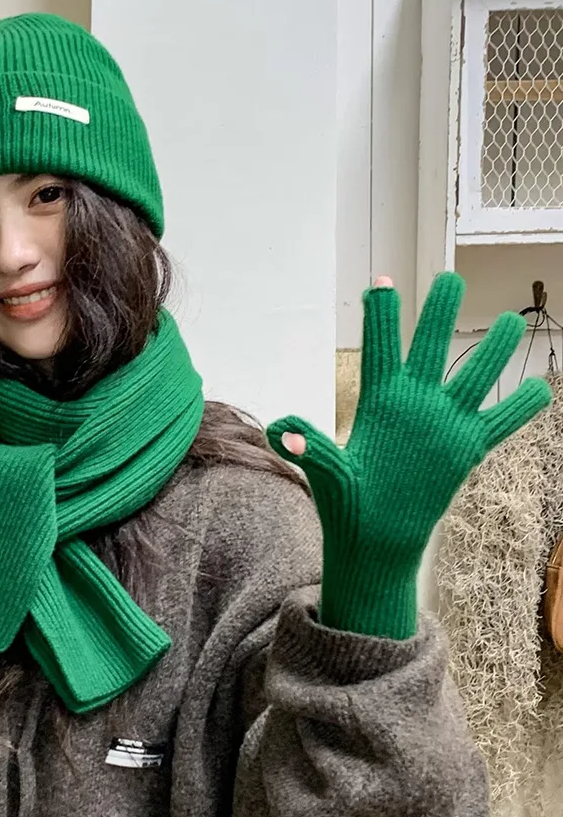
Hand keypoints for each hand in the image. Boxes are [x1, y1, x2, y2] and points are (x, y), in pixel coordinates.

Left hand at [267, 272, 549, 638]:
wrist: (376, 538)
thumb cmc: (347, 504)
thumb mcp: (328, 474)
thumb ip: (311, 448)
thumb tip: (281, 432)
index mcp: (378, 402)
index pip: (381, 349)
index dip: (381, 315)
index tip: (380, 279)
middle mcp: (414, 405)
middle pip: (429, 349)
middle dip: (439, 314)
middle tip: (450, 278)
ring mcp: (443, 424)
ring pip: (472, 378)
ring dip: (490, 351)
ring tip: (506, 321)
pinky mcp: (465, 450)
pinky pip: (500, 424)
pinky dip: (521, 409)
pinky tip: (542, 389)